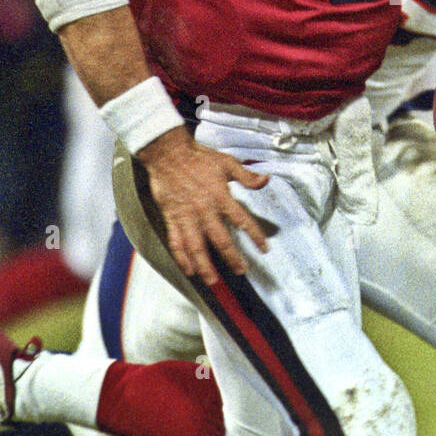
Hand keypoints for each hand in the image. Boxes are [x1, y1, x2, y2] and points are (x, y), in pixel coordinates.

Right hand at [137, 127, 270, 284]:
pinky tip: (188, 270)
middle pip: (220, 240)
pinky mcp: (171, 218)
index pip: (242, 220)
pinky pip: (176, 242)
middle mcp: (204, 210)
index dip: (255, 236)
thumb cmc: (198, 157)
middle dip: (232, 258)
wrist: (168, 154)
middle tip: (240, 270)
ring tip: (212, 280)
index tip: (263, 249)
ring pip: (196, 246)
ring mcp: (186, 216)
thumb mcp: (227, 162)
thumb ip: (246, 175)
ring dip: (205, 265)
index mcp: (220, 197)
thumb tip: (266, 179)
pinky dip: (181, 257)